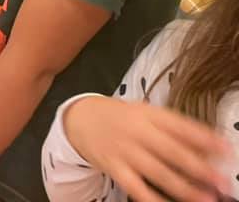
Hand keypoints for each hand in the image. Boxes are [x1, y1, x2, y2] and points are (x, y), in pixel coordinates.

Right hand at [64, 96, 230, 201]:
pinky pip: (136, 187)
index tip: (228, 151)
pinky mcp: (114, 168)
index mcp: (149, 115)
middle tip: (223, 182)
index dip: (206, 139)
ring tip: (206, 199)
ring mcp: (125, 151)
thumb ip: (172, 127)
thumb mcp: (146, 113)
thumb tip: (208, 147)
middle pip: (172, 151)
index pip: (181, 126)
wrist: (81, 119)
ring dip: (184, 188)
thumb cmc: (121, 118)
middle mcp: (137, 132)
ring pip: (158, 172)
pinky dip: (153, 199)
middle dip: (200, 168)